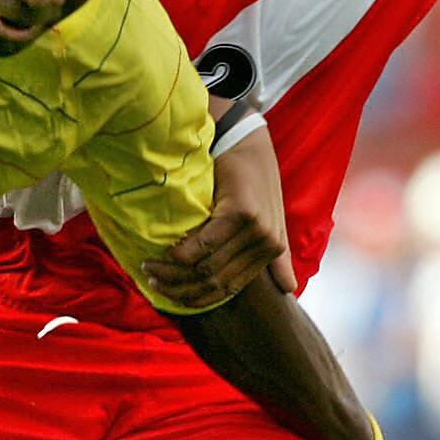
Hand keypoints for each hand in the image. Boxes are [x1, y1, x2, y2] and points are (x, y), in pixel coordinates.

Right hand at [142, 121, 295, 308]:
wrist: (246, 141)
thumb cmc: (252, 180)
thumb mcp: (272, 220)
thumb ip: (276, 257)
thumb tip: (290, 289)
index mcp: (273, 249)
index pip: (229, 288)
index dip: (197, 297)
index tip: (170, 295)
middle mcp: (267, 243)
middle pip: (215, 281)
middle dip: (180, 287)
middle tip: (153, 282)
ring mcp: (255, 229)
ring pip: (208, 267)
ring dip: (174, 273)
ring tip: (150, 269)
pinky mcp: (240, 213)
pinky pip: (204, 244)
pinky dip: (182, 253)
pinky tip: (166, 252)